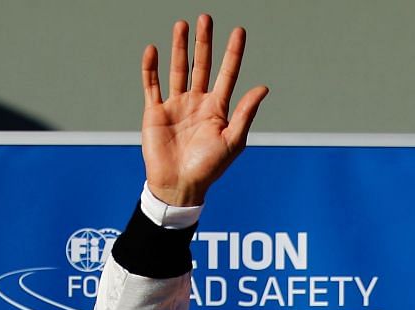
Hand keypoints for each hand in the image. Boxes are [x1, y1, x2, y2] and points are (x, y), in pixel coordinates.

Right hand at [141, 14, 266, 206]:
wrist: (178, 186)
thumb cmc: (208, 168)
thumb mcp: (233, 140)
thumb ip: (245, 113)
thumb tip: (263, 87)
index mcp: (217, 109)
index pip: (227, 73)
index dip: (233, 53)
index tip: (239, 31)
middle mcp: (197, 103)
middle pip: (202, 65)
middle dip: (204, 42)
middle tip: (206, 18)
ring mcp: (176, 105)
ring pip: (178, 70)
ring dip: (180, 48)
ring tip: (182, 25)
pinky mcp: (155, 112)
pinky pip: (152, 85)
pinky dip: (151, 68)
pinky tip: (153, 50)